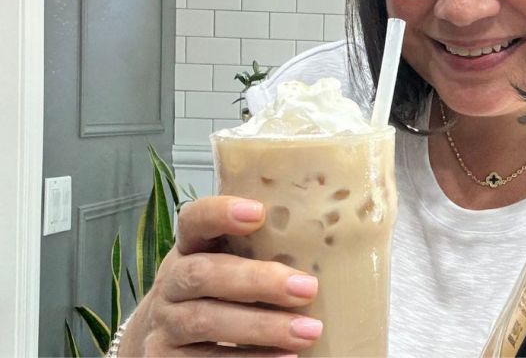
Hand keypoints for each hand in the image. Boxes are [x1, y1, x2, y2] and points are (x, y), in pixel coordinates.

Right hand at [116, 196, 322, 356]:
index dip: (220, 213)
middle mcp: (171, 282)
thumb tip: (330, 243)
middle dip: (258, 280)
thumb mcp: (230, 265)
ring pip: (206, 321)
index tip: (259, 212)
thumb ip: (263, 250)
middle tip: (309, 288)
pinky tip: (285, 357)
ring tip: (308, 331)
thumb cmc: (220, 293)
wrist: (168, 341)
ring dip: (262, 327)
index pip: (193, 220)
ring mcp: (165, 323)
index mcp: (189, 248)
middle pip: (203, 274)